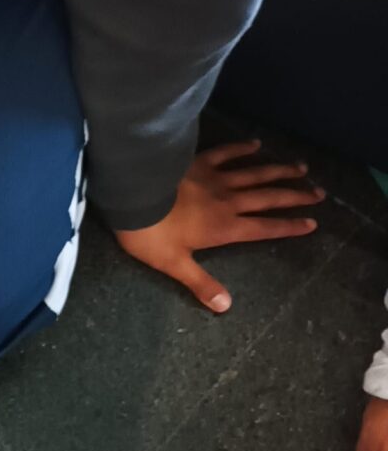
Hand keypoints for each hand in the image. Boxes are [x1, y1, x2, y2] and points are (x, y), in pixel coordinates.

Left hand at [112, 140, 322, 312]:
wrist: (132, 197)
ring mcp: (215, 178)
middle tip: (318, 193)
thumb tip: (225, 307)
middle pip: (268, 198)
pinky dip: (241, 148)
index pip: (264, 228)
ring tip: (300, 168)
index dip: (288, 227)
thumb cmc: (150, 235)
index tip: (312, 223)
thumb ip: (201, 284)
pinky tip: (256, 143)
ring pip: (255, 173)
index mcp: (225, 227)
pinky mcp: (198, 162)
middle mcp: (228, 201)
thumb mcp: (174, 265)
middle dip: (295, 196)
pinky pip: (225, 153)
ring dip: (279, 170)